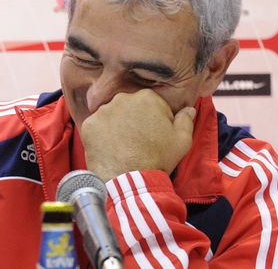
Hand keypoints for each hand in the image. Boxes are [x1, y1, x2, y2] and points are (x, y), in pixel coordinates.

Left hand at [80, 89, 194, 181]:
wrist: (130, 179)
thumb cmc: (158, 159)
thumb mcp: (182, 141)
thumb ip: (186, 120)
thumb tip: (188, 109)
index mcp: (147, 97)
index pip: (152, 104)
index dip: (155, 120)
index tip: (155, 135)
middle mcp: (122, 98)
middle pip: (129, 107)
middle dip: (134, 120)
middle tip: (137, 141)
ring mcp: (103, 110)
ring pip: (111, 115)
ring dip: (116, 126)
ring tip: (123, 146)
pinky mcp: (89, 124)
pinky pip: (96, 126)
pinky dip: (101, 135)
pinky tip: (110, 148)